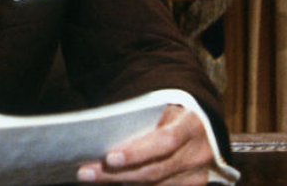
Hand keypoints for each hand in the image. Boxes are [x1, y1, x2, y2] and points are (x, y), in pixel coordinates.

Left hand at [77, 104, 213, 185]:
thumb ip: (139, 122)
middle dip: (116, 174)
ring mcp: (197, 174)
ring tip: (93, 177)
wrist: (200, 122)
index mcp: (192, 125)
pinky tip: (113, 183)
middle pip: (155, 170)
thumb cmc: (170, 112)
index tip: (109, 157)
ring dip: (121, 183)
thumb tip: (102, 138)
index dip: (137, 152)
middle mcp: (199, 153)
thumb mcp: (160, 107)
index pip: (165, 142)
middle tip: (86, 172)